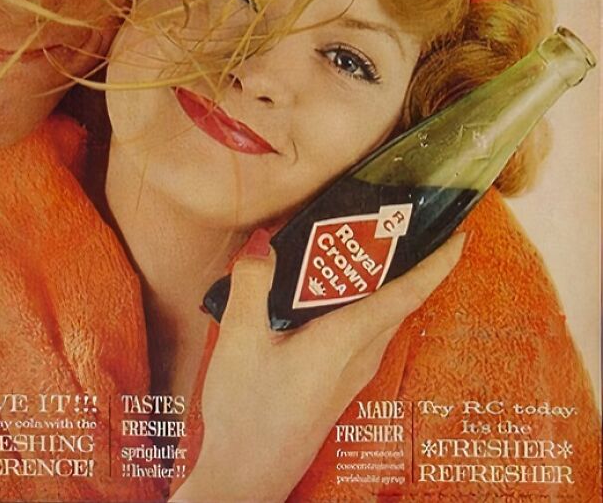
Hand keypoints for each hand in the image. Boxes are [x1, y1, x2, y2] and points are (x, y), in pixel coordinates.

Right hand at [171, 232, 464, 502]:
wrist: (244, 480)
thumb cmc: (246, 417)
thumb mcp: (238, 342)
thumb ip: (252, 284)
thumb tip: (264, 240)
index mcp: (345, 341)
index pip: (407, 295)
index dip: (437, 263)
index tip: (461, 235)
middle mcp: (358, 358)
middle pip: (397, 301)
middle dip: (405, 260)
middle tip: (394, 221)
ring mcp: (350, 376)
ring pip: (380, 318)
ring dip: (379, 282)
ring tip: (358, 248)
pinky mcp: (336, 386)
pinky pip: (362, 333)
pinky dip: (358, 304)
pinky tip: (326, 297)